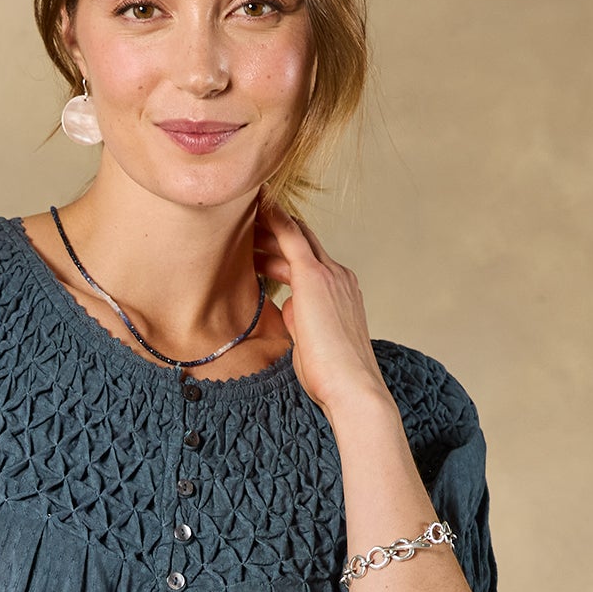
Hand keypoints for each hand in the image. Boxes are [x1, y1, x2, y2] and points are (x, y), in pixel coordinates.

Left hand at [252, 192, 390, 418]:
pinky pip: (291, 236)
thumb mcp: (310, 341)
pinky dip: (275, 217)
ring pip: (296, 235)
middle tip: (244, 223)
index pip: (310, 260)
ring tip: (241, 215)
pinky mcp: (315, 278)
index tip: (262, 243)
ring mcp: (330, 274)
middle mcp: (339, 276)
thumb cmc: (330, 376)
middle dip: (275, 231)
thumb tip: (288, 308)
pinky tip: (258, 203)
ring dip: (268, 225)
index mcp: (340, 292)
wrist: (351, 387)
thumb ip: (300, 320)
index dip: (285, 248)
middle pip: (304, 241)